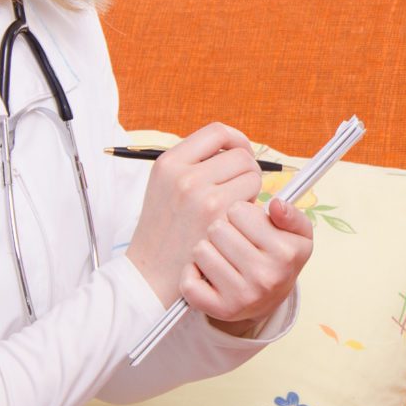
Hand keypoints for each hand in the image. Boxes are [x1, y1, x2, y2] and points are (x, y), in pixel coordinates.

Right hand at [125, 124, 263, 306]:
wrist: (151, 273)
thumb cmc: (164, 230)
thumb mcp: (165, 186)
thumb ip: (194, 163)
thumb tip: (236, 147)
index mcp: (169, 163)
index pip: (217, 132)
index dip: (237, 139)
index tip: (241, 152)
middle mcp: (184, 176)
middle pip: (240, 155)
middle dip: (247, 170)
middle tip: (239, 190)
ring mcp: (202, 196)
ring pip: (251, 176)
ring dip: (250, 191)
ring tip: (231, 209)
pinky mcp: (218, 217)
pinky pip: (253, 201)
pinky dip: (250, 211)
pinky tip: (233, 224)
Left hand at [183, 195, 313, 329]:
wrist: (269, 299)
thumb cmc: (279, 258)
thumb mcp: (298, 234)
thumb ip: (291, 214)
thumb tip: (276, 204)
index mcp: (285, 252)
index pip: (238, 211)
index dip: (240, 214)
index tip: (247, 225)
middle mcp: (266, 276)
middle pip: (217, 228)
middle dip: (222, 230)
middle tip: (232, 241)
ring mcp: (243, 296)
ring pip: (200, 250)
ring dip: (207, 249)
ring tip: (221, 255)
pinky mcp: (222, 311)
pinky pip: (189, 283)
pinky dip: (191, 273)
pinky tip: (204, 271)